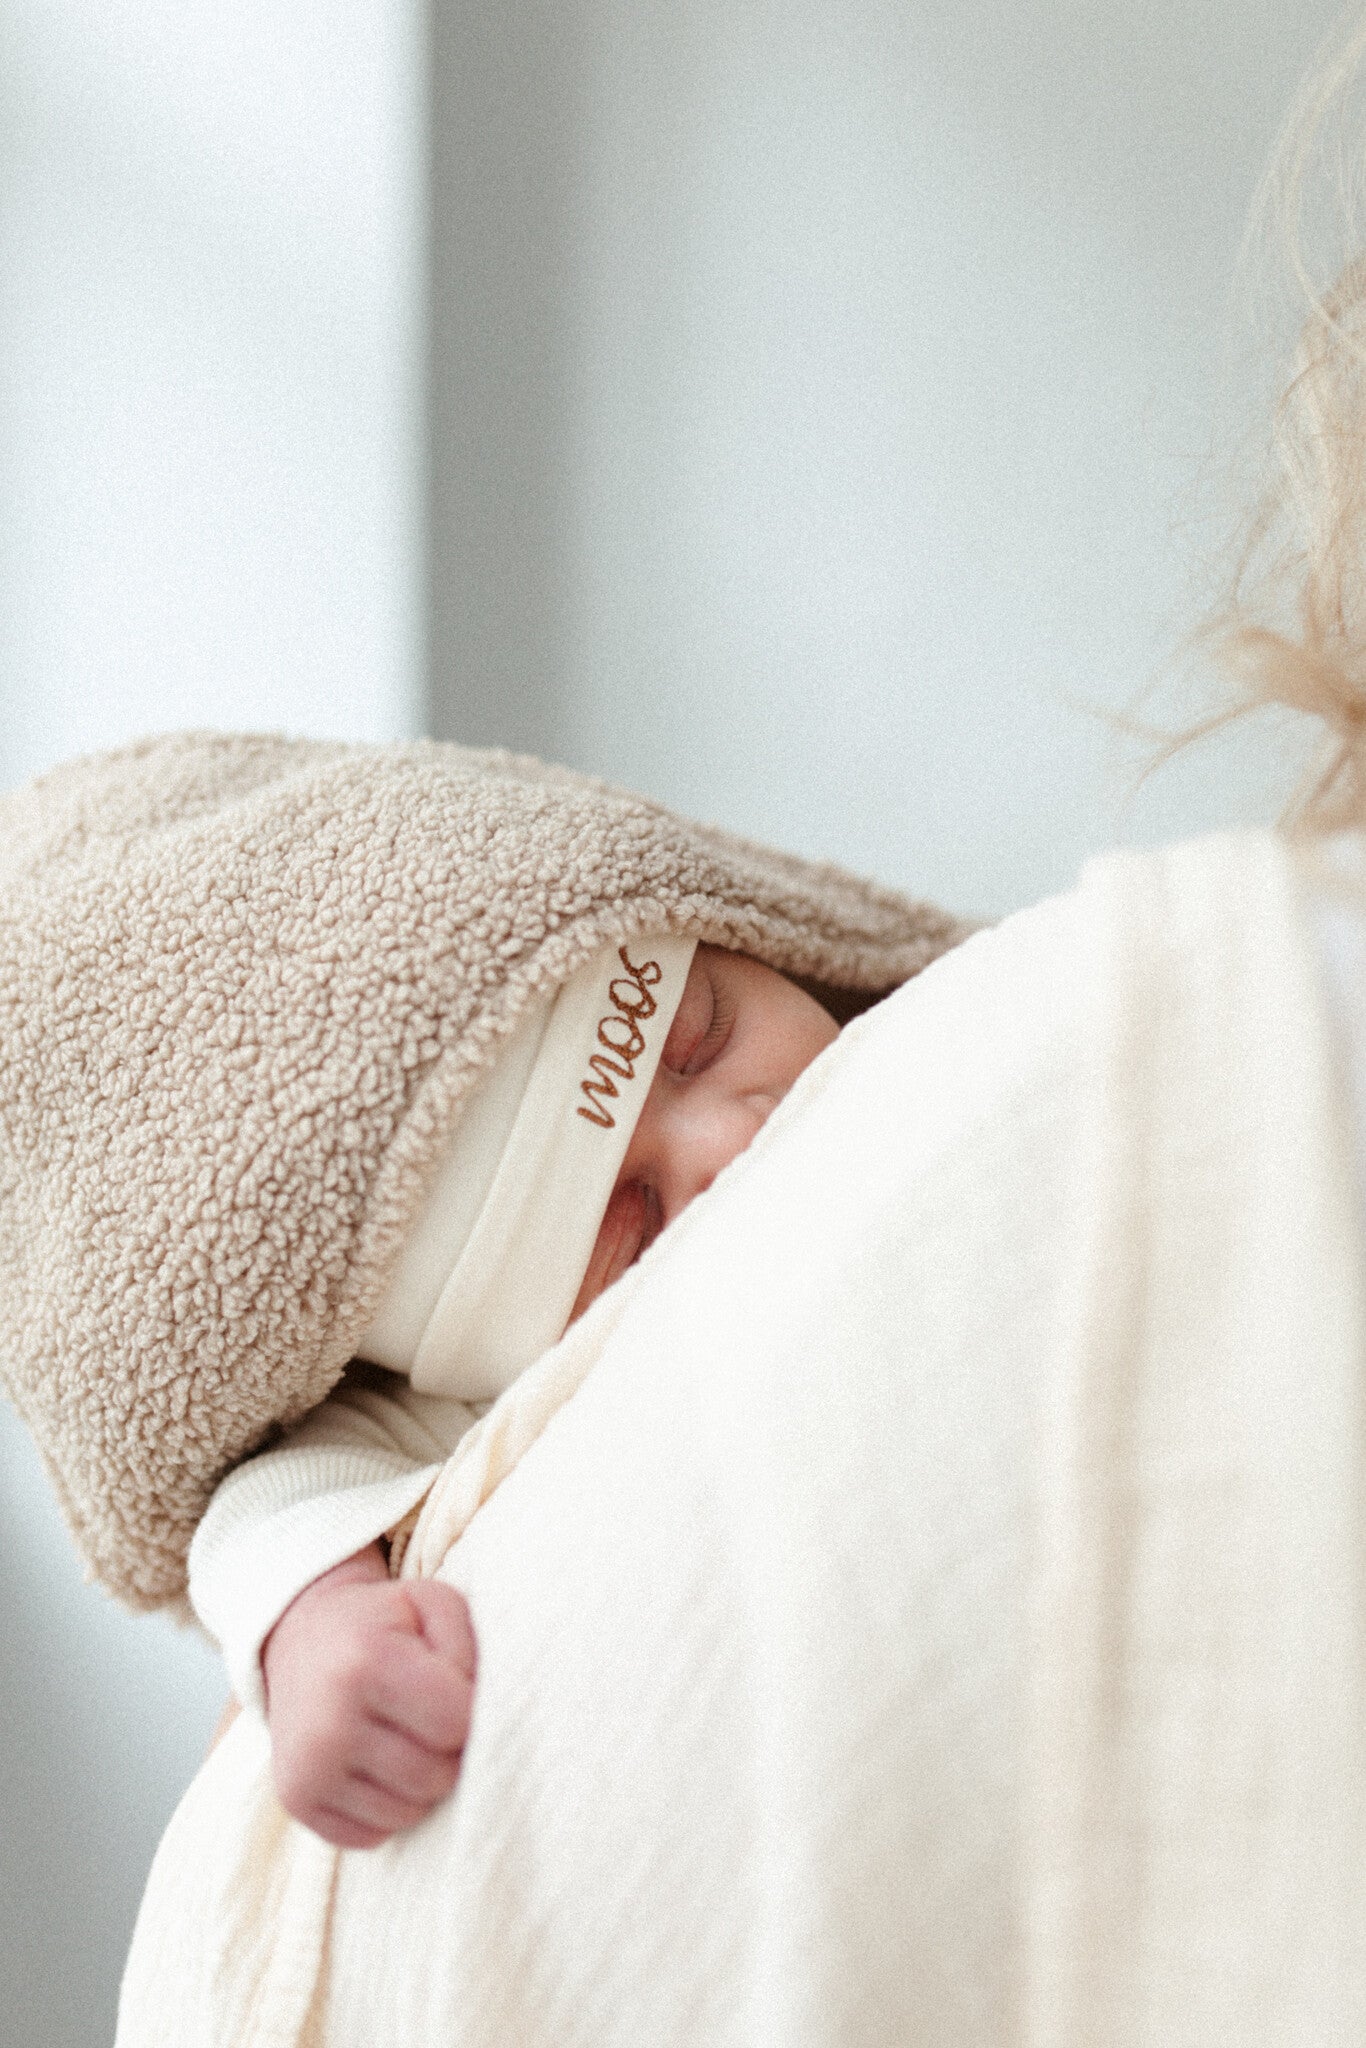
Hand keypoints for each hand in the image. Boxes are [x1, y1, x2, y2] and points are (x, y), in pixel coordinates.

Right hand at [262, 1543, 475, 1848]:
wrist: (301, 1639)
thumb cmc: (383, 1624)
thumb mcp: (432, 1604)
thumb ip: (469, 1648)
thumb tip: (485, 1716)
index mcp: (368, 1662)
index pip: (456, 1725)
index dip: (472, 1712)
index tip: (461, 1693)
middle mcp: (331, 1721)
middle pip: (435, 1777)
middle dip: (451, 1753)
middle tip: (436, 1721)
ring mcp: (308, 1767)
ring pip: (408, 1814)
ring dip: (423, 1786)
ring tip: (407, 1740)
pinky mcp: (296, 1800)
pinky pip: (373, 1836)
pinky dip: (388, 1809)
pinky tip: (378, 1766)